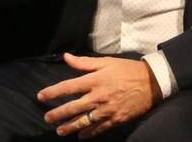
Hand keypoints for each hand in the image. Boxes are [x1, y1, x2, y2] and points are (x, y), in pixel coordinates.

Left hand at [38, 53, 161, 138]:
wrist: (150, 82)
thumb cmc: (127, 70)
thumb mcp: (106, 62)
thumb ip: (84, 62)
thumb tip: (66, 57)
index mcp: (94, 80)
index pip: (67, 87)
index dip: (52, 92)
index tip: (41, 96)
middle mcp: (98, 96)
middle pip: (72, 108)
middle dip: (57, 114)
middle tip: (47, 118)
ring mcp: (106, 110)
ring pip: (83, 121)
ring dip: (69, 127)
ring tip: (59, 131)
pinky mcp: (115, 119)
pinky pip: (98, 129)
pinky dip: (88, 133)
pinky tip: (81, 136)